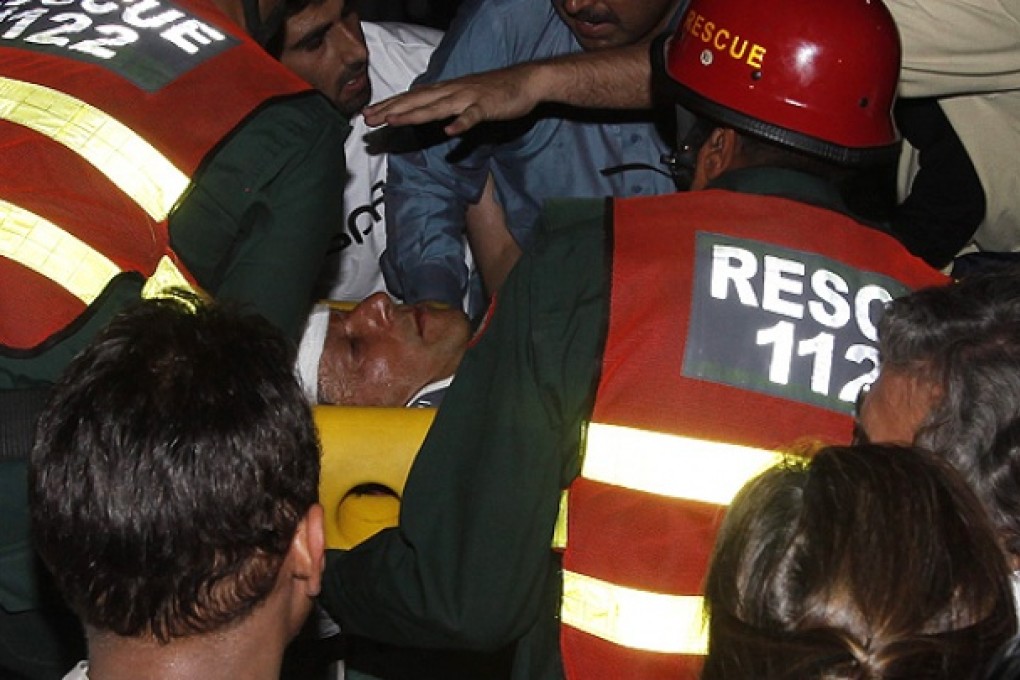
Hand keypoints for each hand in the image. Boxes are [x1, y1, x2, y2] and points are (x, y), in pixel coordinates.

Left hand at [363, 63, 541, 135]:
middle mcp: (452, 91)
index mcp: (445, 90)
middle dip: (391, 110)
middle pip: (416, 101)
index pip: (411, 98)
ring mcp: (468, 98)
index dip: (389, 105)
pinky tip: (450, 132)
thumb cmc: (494, 92)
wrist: (525, 81)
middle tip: (368, 119)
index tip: (367, 115)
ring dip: (415, 114)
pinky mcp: (487, 106)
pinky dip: (461, 123)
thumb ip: (444, 107)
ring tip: (393, 121)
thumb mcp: (463, 98)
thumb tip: (426, 116)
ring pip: (437, 107)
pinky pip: (472, 116)